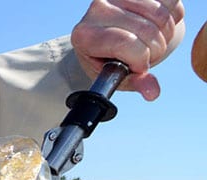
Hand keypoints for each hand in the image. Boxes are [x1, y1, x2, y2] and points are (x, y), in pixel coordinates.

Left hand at [71, 0, 185, 99]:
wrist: (112, 34)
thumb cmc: (110, 59)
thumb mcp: (117, 75)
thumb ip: (135, 83)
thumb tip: (153, 92)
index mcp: (84, 36)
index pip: (125, 43)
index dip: (140, 59)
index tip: (138, 67)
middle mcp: (97, 10)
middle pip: (147, 31)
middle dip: (155, 50)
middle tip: (146, 55)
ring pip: (161, 16)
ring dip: (166, 34)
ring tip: (151, 41)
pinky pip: (171, 2)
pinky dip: (173, 17)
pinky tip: (158, 25)